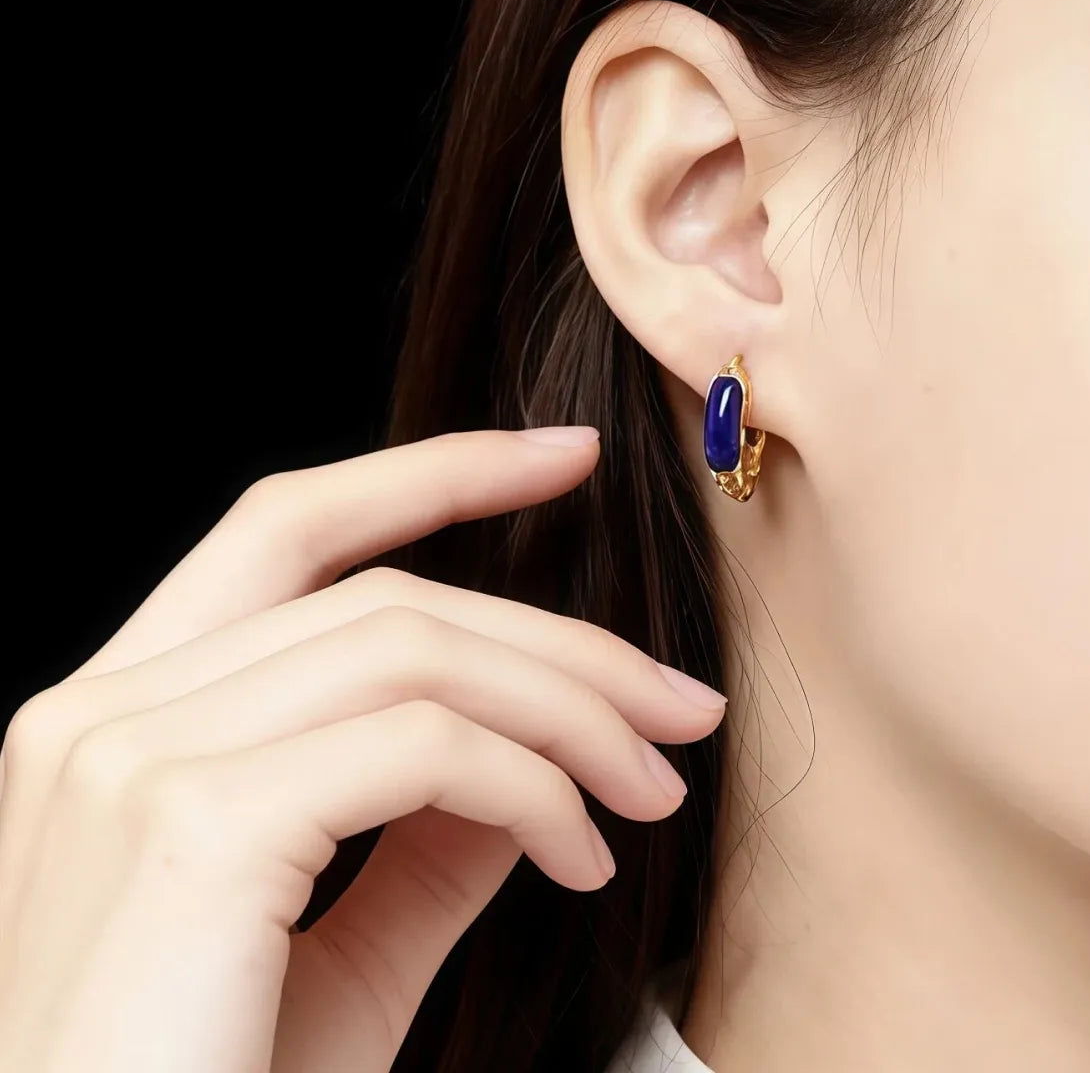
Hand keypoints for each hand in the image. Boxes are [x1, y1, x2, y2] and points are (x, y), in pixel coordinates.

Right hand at [0, 427, 724, 1072]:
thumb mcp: (344, 946)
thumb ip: (429, 826)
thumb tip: (535, 745)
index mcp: (120, 711)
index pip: (291, 528)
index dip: (435, 471)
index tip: (565, 454)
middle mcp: (102, 708)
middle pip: (387, 596)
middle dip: (558, 640)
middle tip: (677, 705)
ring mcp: (131, 757)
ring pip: (415, 650)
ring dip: (569, 711)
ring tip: (652, 785)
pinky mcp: (190, 825)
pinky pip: (422, 747)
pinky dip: (534, 786)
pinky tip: (582, 857)